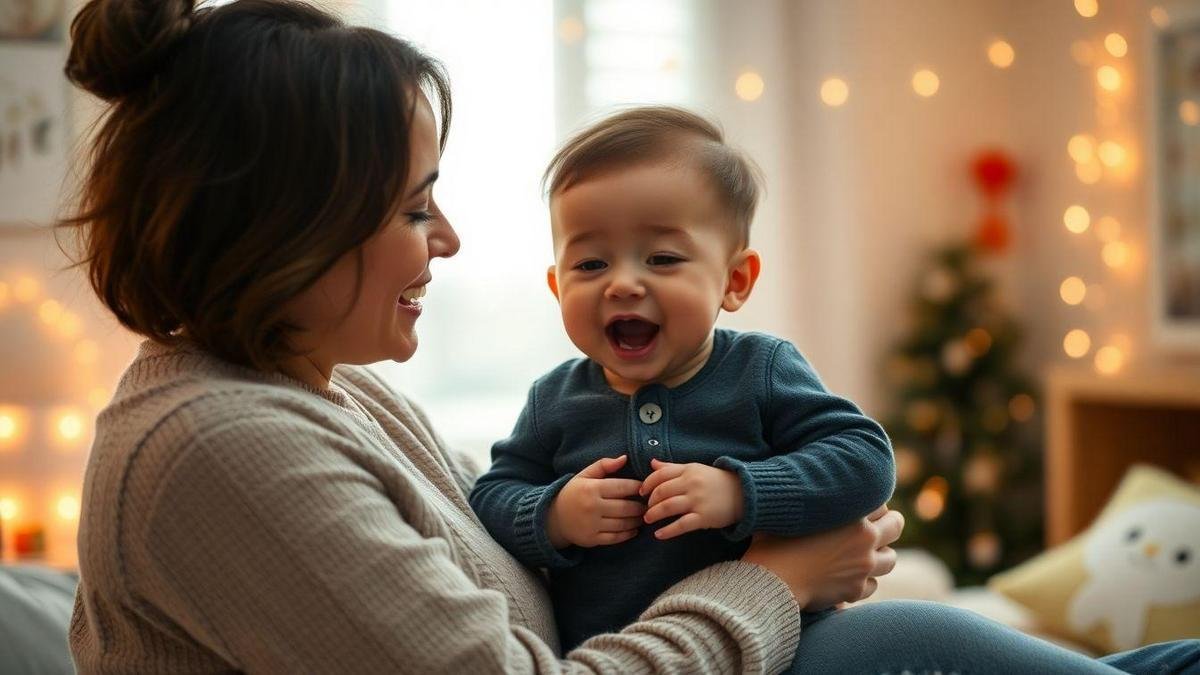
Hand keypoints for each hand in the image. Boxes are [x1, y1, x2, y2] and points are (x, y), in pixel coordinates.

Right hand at [546, 455, 644, 548]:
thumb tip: (624, 458)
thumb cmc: (574, 493)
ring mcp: (592, 524)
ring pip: (623, 523)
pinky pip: (616, 538)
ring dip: (637, 520)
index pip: (623, 487)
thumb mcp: (584, 475)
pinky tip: (634, 529)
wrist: (555, 518)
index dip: (638, 487)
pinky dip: (628, 534)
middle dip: (641, 506)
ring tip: (643, 515)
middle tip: (649, 504)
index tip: (645, 488)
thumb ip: (604, 465)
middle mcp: (592, 507)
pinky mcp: (592, 539)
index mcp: (592, 488)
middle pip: (626, 507)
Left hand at [639, 459, 743, 539]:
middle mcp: (692, 484)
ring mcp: (698, 501)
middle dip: (649, 502)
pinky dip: (668, 531)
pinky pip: (681, 525)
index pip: (660, 475)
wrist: (744, 493)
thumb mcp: (695, 469)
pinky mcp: (704, 517)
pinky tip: (659, 535)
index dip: (647, 484)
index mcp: (688, 470)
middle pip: (661, 492)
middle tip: (645, 509)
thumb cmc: (716, 481)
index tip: (641, 492)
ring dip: (654, 514)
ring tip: (648, 519)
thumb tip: (652, 463)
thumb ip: (673, 467)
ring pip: (668, 507)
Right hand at [741, 505, 902, 609]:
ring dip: (879, 556)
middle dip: (889, 525)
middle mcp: (864, 538)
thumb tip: (803, 484)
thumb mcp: (792, 510)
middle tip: (874, 528)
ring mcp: (863, 566)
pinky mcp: (856, 590)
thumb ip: (811, 500)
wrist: (770, 579)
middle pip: (896, 525)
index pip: (879, 501)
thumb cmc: (772, 541)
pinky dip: (864, 581)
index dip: (870, 504)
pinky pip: (873, 585)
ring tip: (864, 555)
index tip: (859, 508)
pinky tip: (849, 578)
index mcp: (851, 513)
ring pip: (890, 559)